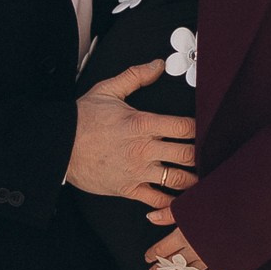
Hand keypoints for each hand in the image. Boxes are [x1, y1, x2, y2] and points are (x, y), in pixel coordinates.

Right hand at [66, 61, 196, 206]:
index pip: (185, 127)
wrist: (58, 145)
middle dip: (203, 156)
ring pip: (178, 180)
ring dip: (194, 180)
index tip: (208, 130)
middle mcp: (144, 149)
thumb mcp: (108, 90)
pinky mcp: (129, 189)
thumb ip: (136, 76)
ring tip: (203, 178)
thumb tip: (158, 65)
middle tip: (212, 156)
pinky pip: (157, 201)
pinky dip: (171, 204)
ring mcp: (137, 171)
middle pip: (188, 155)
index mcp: (143, 123)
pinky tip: (179, 201)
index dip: (202, 129)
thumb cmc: (82, 119)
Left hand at [144, 204, 219, 269]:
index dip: (154, 254)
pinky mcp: (223, 265)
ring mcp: (208, 259)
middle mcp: (194, 249)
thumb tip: (150, 218)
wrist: (248, 215)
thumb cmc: (221, 204)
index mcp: (185, 234)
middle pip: (173, 262)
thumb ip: (169, 213)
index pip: (163, 248)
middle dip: (161, 269)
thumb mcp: (191, 204)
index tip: (148, 258)